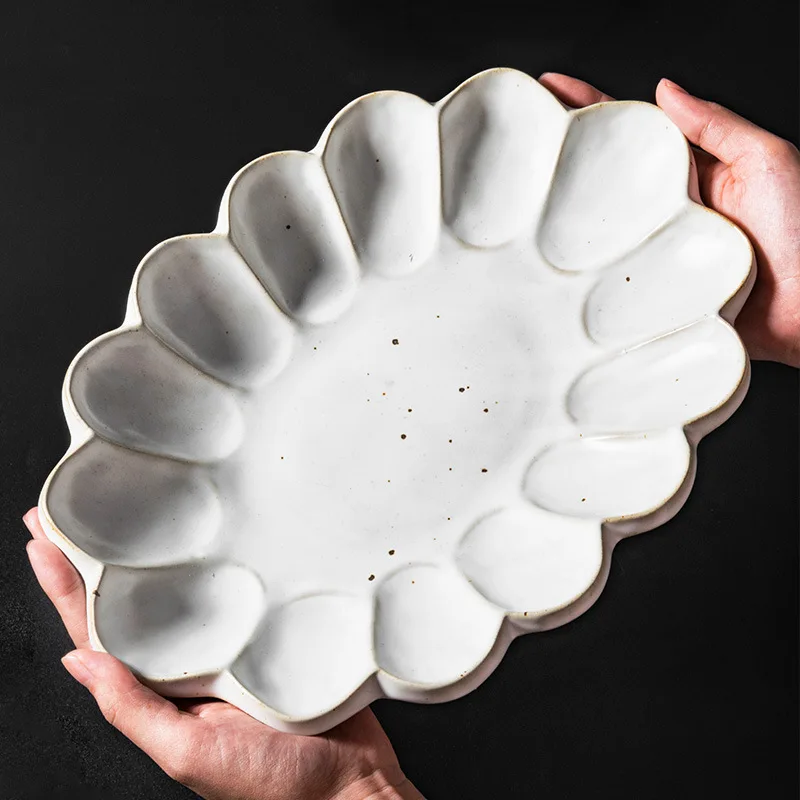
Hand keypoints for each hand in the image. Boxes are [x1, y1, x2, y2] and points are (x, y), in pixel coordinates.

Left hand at [23, 508, 421, 799]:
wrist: (349, 777)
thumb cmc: (273, 779)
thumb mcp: (189, 752)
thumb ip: (133, 710)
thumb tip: (76, 663)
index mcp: (160, 689)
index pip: (98, 630)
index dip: (65, 586)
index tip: (42, 542)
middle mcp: (187, 660)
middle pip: (129, 599)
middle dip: (94, 557)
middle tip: (63, 511)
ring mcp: (227, 641)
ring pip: (177, 588)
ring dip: (143, 551)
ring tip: (114, 512)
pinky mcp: (266, 627)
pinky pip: (230, 588)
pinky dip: (210, 559)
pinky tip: (202, 532)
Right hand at [539, 73, 799, 367]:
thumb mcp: (767, 160)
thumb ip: (716, 126)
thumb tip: (667, 89)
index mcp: (692, 175)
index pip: (633, 133)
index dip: (590, 108)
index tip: (551, 89)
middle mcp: (667, 212)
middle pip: (606, 178)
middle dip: (562, 153)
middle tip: (520, 134)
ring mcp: (655, 253)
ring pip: (600, 228)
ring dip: (562, 213)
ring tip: (520, 190)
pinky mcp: (650, 293)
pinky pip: (611, 275)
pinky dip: (582, 268)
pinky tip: (552, 259)